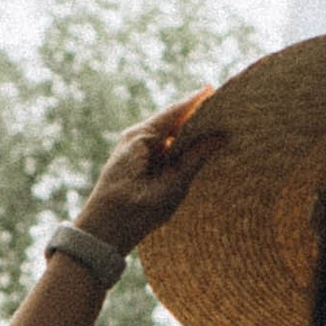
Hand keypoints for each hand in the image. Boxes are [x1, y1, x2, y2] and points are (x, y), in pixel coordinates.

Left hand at [75, 93, 222, 255]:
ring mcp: (134, 149)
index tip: (216, 90)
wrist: (101, 235)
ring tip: (216, 130)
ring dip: (189, 133)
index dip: (197, 101)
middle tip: (224, 112)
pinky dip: (179, 147)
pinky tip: (196, 151)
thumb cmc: (133, 213)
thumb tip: (219, 137)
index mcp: (141, 138)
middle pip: (172, 119)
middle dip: (197, 116)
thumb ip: (194, 160)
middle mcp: (135, 137)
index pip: (175, 111)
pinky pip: (162, 148)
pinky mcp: (135, 162)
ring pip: (168, 134)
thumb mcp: (170, 188)